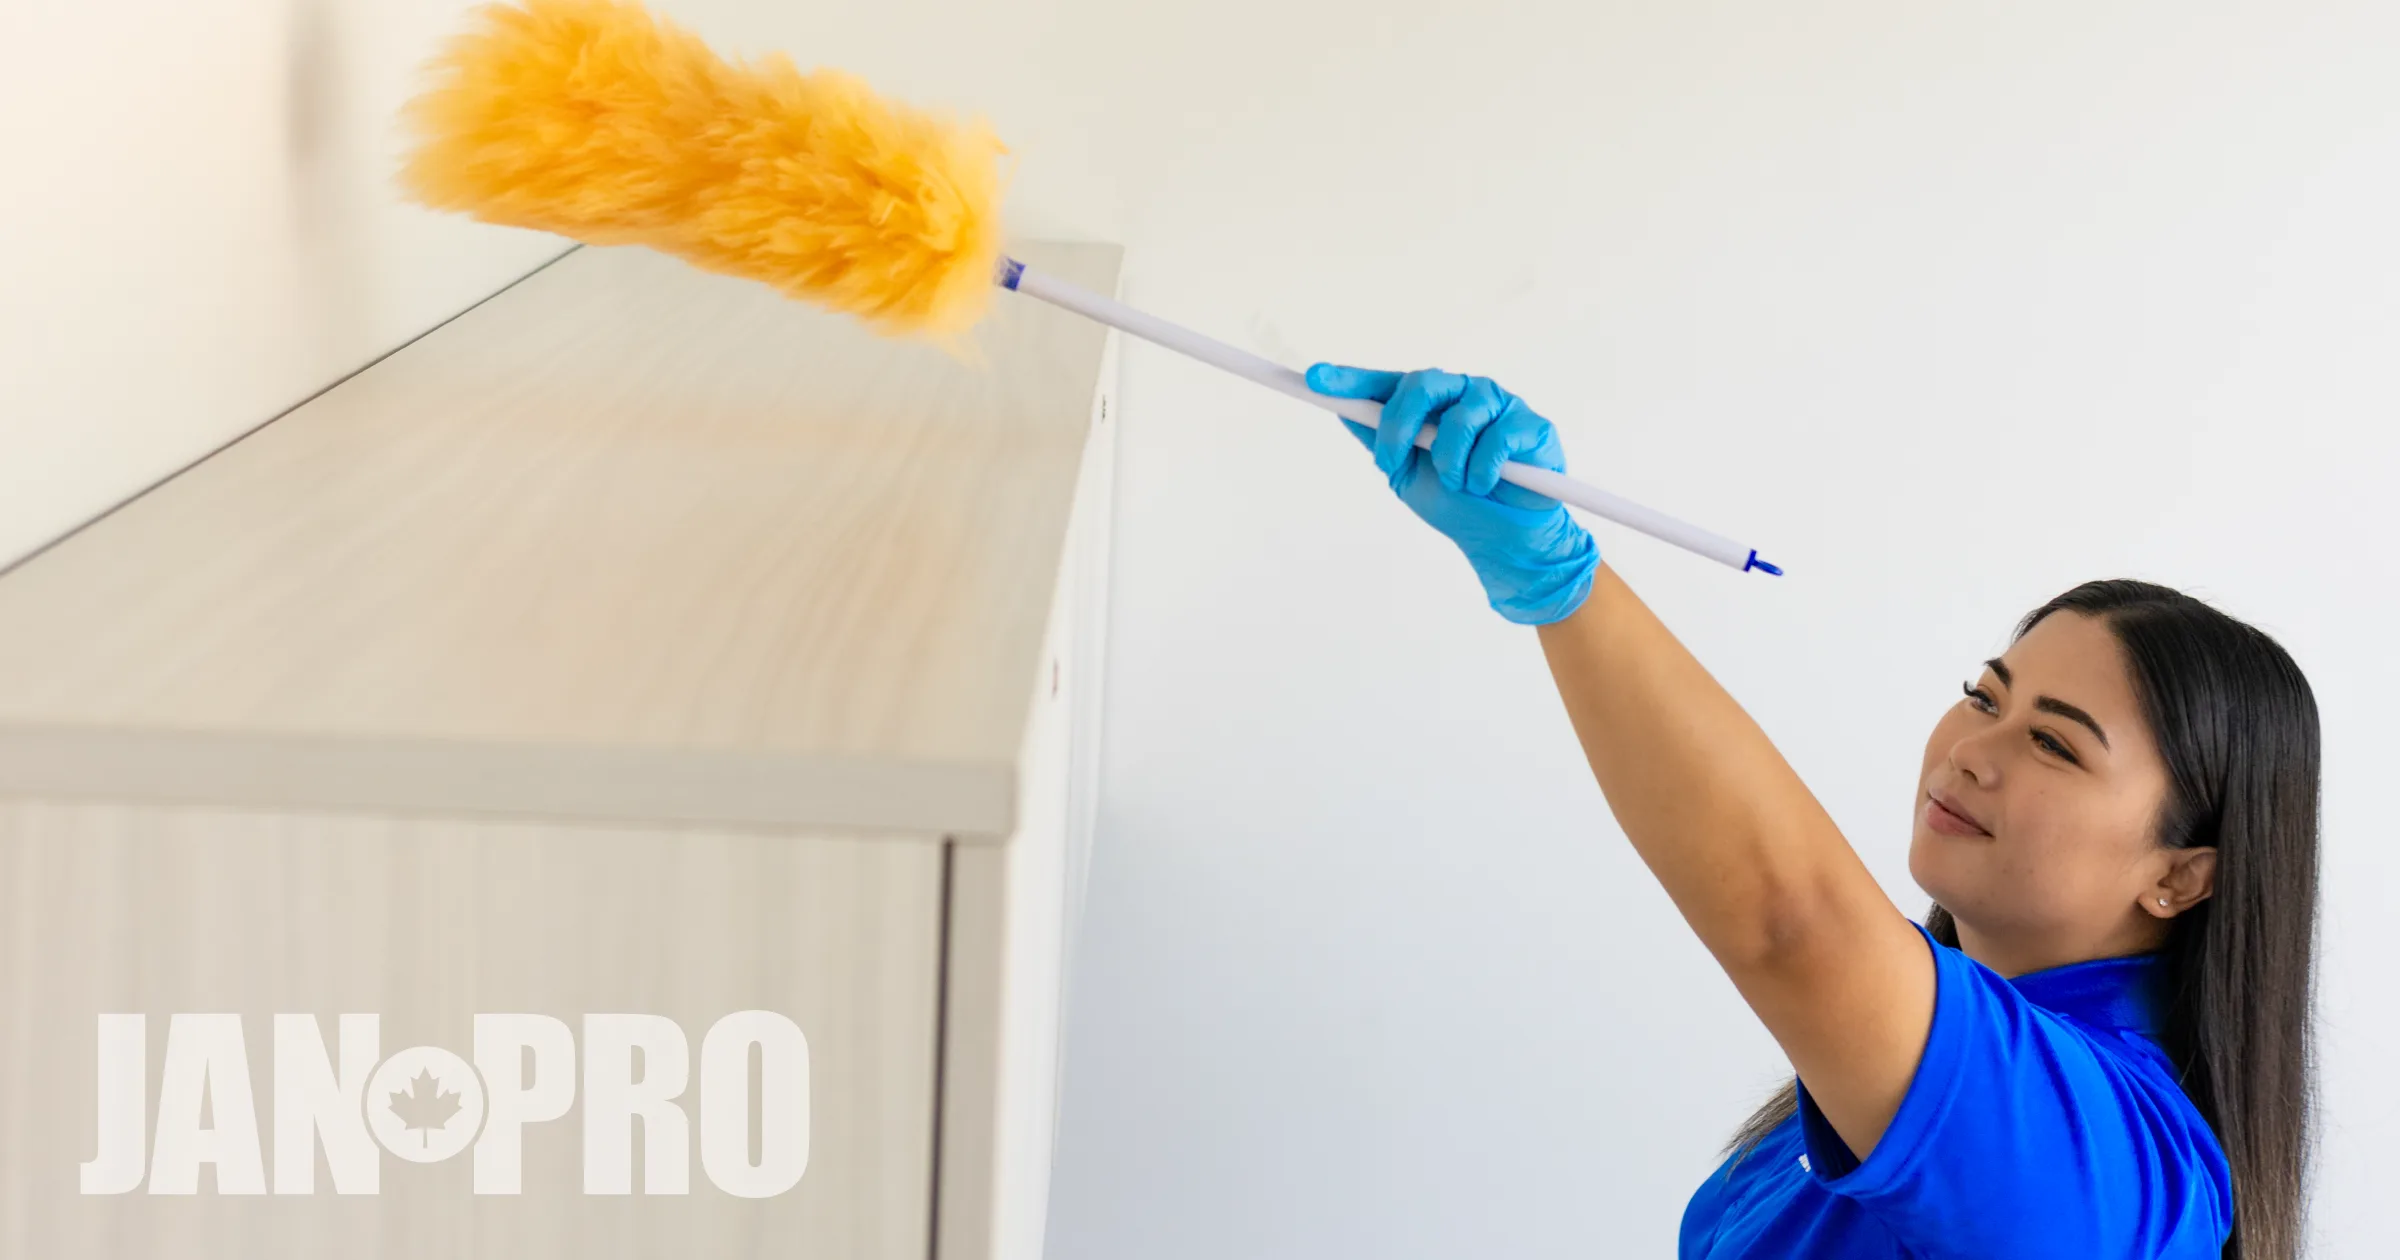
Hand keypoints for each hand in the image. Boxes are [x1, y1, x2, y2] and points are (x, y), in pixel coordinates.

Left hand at [1306, 364, 1598, 625]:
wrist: (1505, 540)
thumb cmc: (1459, 504)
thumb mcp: (1407, 476)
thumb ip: (1381, 443)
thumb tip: (1344, 410)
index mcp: (1431, 405)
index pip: (1387, 383)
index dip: (1351, 379)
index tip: (1314, 379)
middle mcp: (1463, 394)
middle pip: (1421, 383)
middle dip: (1398, 426)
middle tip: (1390, 463)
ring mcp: (1499, 405)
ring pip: (1458, 419)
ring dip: (1449, 464)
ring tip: (1460, 485)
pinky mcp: (1531, 425)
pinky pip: (1495, 441)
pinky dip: (1483, 473)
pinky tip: (1489, 485)